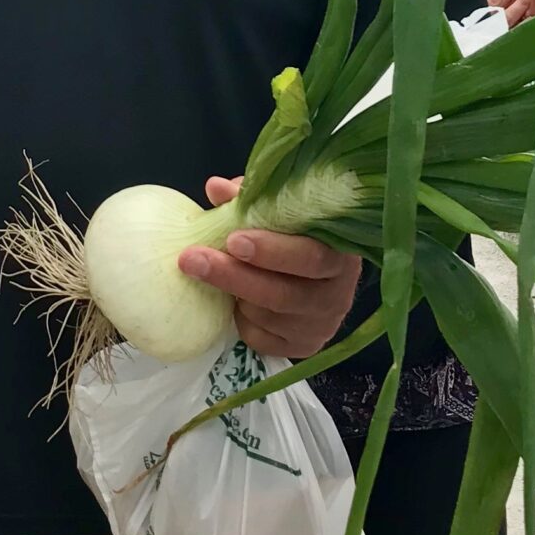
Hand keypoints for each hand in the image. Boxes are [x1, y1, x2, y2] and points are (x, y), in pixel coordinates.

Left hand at [178, 174, 363, 359]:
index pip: (311, 255)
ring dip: (236, 296)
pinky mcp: (306, 347)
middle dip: (235, 276)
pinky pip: (263, 339)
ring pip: (268, 316)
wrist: (319, 277)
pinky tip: (237, 303)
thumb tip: (216, 187)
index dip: (272, 250)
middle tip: (194, 260)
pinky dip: (243, 320)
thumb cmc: (296, 237)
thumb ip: (252, 201)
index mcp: (340, 253)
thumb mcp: (280, 214)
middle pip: (284, 293)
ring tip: (218, 275)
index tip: (232, 239)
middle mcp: (338, 294)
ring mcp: (323, 325)